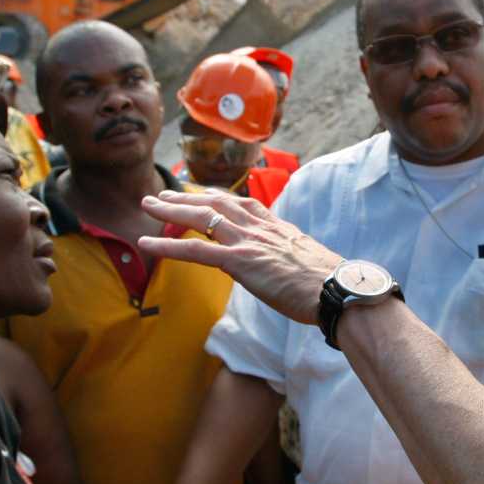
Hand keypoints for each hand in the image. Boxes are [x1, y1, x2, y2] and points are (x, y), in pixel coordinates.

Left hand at [139, 190, 341, 324]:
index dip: (219, 198)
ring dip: (170, 210)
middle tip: (164, 193)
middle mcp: (260, 227)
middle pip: (217, 203)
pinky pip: (195, 250)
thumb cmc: (329, 285)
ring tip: (147, 204)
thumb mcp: (308, 262)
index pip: (242, 204)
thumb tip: (288, 268)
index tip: (203, 193)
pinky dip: (167, 245)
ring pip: (201, 217)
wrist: (337, 291)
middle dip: (188, 196)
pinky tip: (146, 243)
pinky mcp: (239, 261)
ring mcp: (248, 241)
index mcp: (277, 227)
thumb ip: (290, 258)